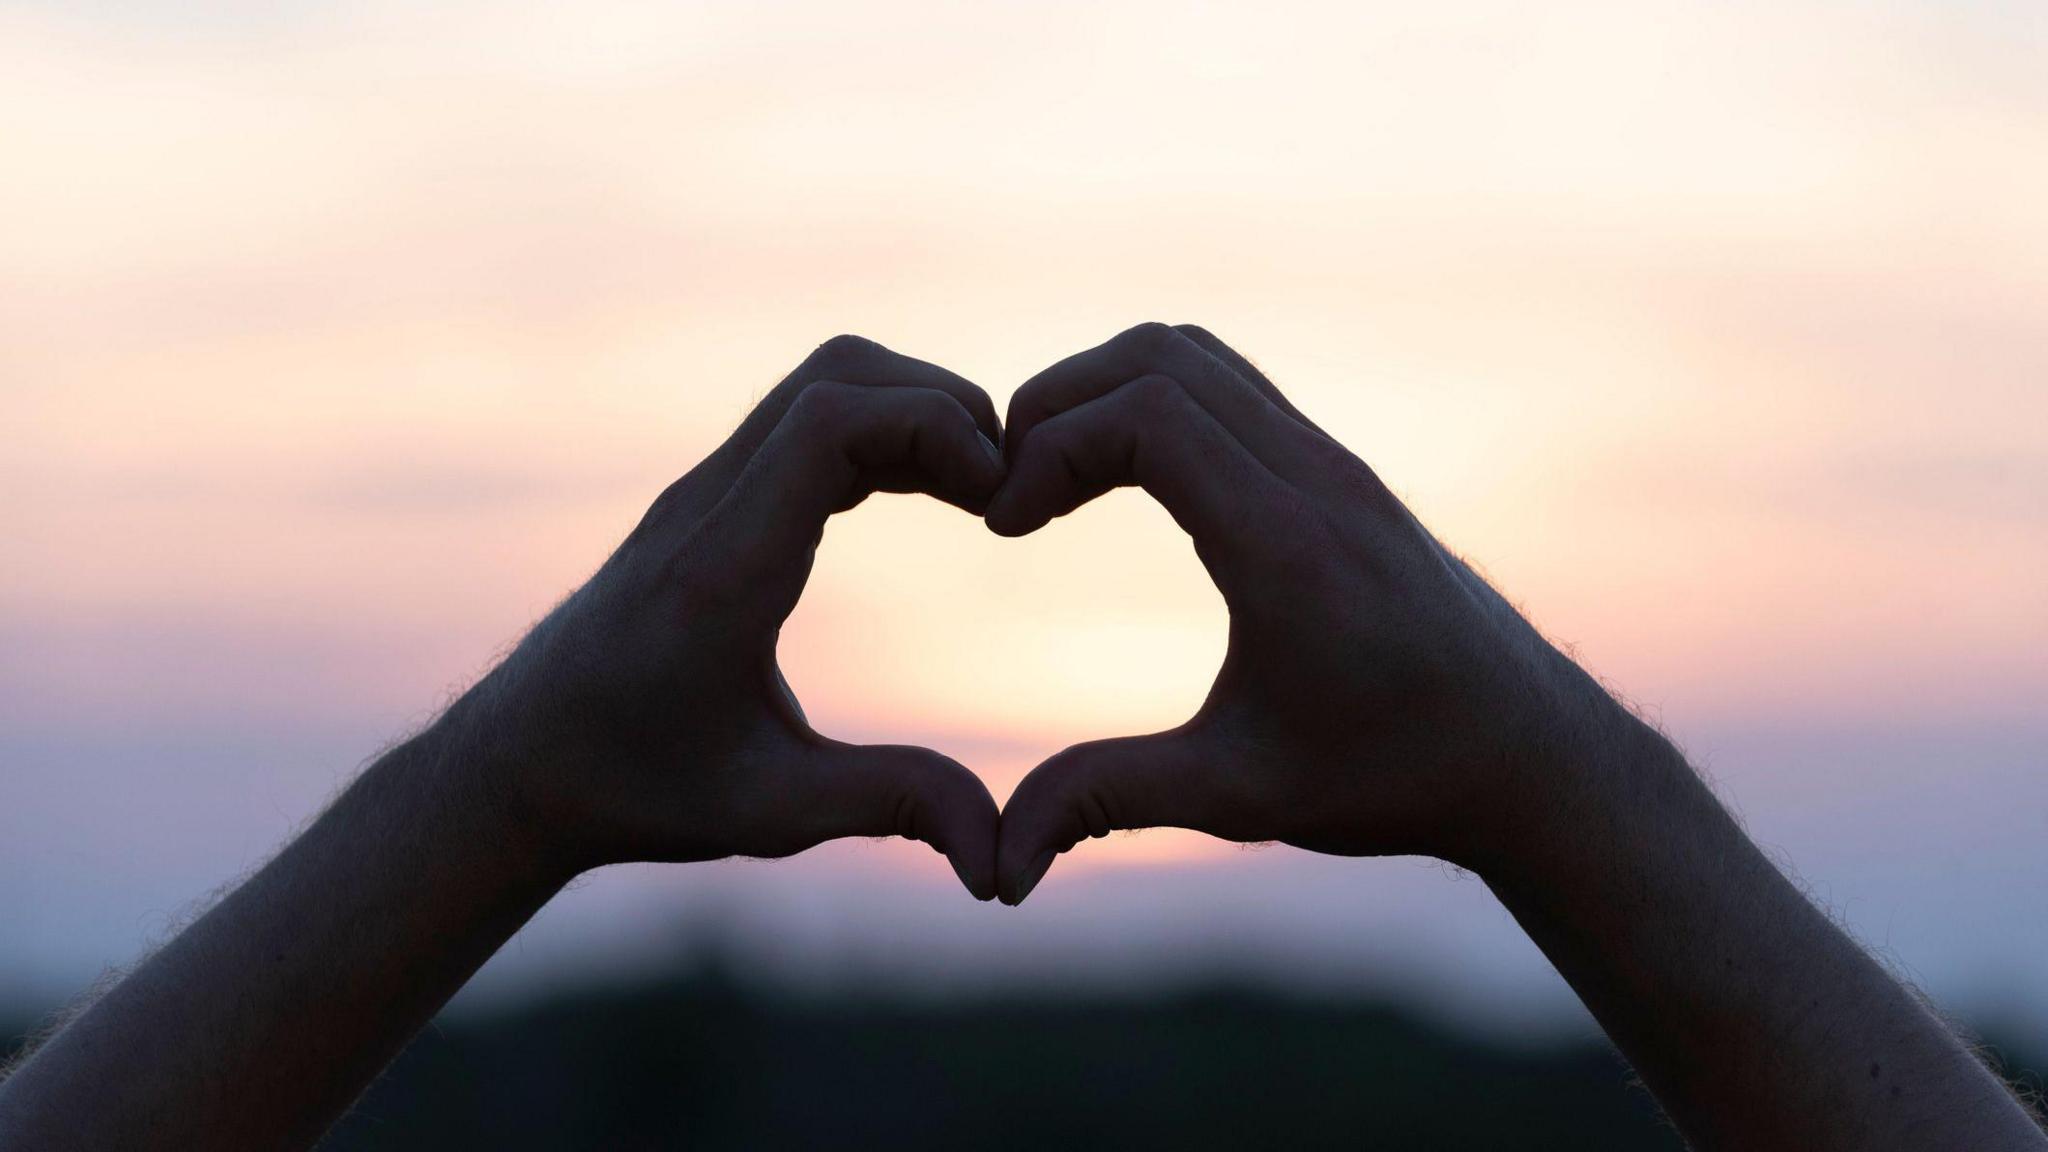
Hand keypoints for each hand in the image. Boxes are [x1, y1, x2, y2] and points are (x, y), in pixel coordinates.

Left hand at [459, 335, 1006, 897]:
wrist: (519, 763)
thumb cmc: (636, 788)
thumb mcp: (770, 814)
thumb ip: (889, 808)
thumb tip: (1000, 859)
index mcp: (724, 568)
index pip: (830, 423)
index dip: (934, 428)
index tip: (999, 500)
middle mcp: (709, 508)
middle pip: (836, 375)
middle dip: (943, 407)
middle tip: (1007, 491)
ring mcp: (704, 492)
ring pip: (821, 383)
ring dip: (913, 410)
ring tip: (980, 490)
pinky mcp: (711, 499)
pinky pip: (806, 419)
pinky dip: (882, 430)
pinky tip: (927, 493)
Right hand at [988, 323, 1630, 902]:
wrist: (1528, 755)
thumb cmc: (1392, 777)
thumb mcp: (1238, 796)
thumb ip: (1107, 800)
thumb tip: (1002, 867)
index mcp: (1287, 546)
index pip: (1147, 415)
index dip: (1048, 448)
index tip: (1003, 527)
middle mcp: (1317, 479)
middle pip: (1161, 357)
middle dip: (1058, 401)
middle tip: (1007, 487)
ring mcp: (1336, 465)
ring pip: (1197, 356)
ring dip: (1106, 392)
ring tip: (1051, 478)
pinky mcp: (1341, 472)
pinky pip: (1231, 387)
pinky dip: (1155, 403)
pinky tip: (1122, 484)